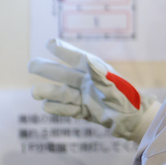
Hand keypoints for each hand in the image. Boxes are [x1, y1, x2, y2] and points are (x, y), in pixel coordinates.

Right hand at [27, 39, 158, 142]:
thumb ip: (101, 77)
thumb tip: (88, 61)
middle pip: (65, 74)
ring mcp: (86, 97)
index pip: (78, 59)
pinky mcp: (86, 111)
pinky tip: (45, 107)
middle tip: (30, 65)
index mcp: (99, 72)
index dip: (63, 50)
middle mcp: (90, 83)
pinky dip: (58, 108)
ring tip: (33, 92)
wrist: (135, 122)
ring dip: (49, 92)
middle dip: (48, 69)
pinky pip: (69, 109)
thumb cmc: (128, 101)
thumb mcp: (116, 89)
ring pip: (64, 93)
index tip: (49, 42)